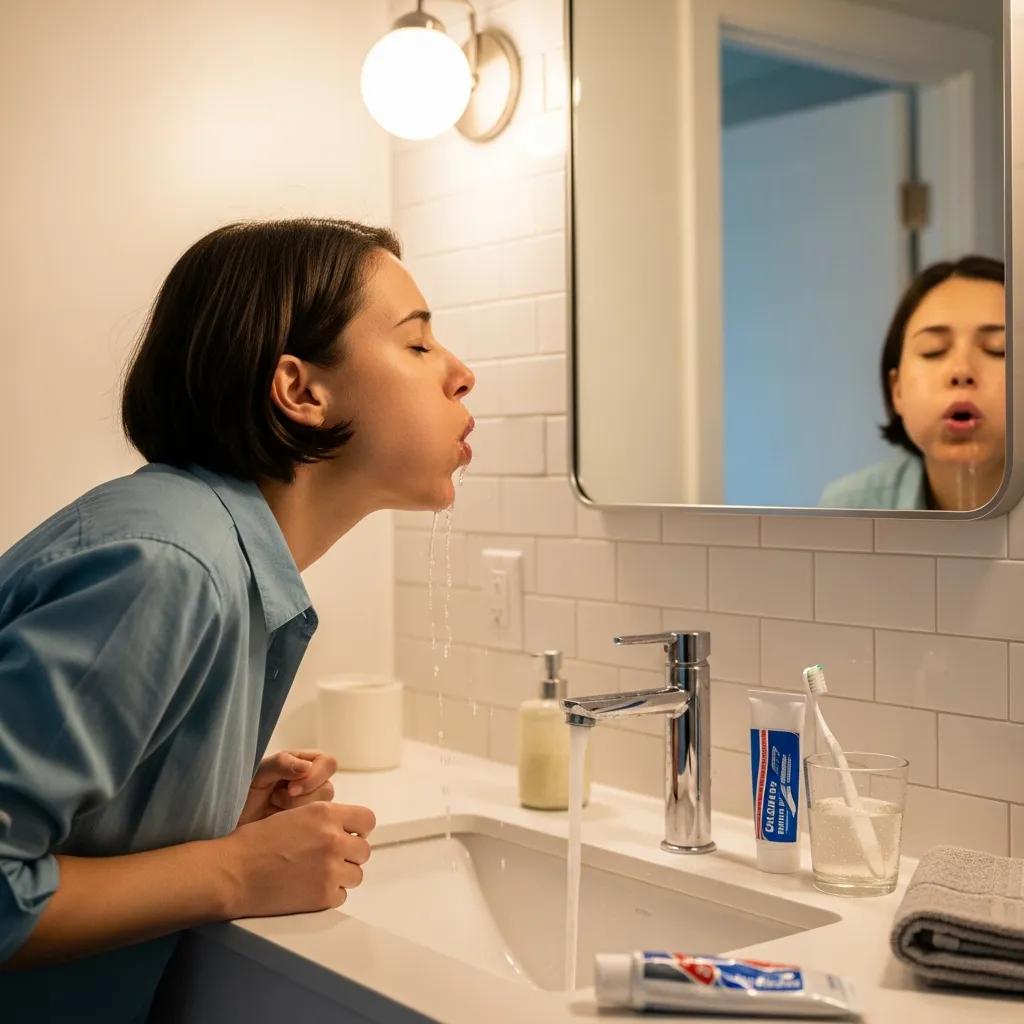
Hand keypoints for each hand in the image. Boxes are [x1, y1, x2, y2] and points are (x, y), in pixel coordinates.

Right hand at [221, 801, 375, 917]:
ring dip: (341, 875)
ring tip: (315, 875)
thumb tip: (345, 828)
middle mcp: (333, 839)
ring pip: (356, 874)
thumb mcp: (294, 814)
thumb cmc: (255, 842)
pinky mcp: (324, 896)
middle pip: (363, 850)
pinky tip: (308, 889)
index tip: (349, 836)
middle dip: (349, 855)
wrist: (232, 873)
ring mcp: (330, 869)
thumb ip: (323, 819)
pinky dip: (328, 895)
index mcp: (325, 814)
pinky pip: (341, 896)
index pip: (367, 820)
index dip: (358, 830)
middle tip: (327, 859)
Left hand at [236, 749, 337, 827]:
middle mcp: (310, 787)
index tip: (291, 788)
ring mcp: (309, 810)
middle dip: (302, 800)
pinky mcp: (307, 832)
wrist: (227, 828)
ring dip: (297, 814)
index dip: (315, 776)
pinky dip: (298, 831)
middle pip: (328, 789)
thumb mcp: (258, 774)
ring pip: (323, 813)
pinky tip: (279, 829)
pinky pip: (316, 831)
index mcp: (302, 766)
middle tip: (277, 803)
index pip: (328, 763)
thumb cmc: (241, 796)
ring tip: (274, 815)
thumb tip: (307, 766)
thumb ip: (281, 763)